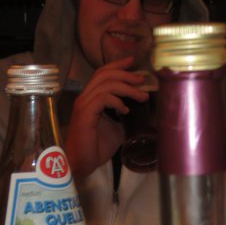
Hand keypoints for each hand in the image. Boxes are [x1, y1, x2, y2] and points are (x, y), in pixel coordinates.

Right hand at [65, 56, 148, 178]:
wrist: (82, 163)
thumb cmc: (97, 147)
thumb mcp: (117, 127)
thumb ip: (124, 115)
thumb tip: (143, 109)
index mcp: (92, 98)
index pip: (102, 73)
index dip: (117, 65)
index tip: (133, 61)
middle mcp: (86, 98)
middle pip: (105, 74)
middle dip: (126, 74)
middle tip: (142, 79)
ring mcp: (84, 105)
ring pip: (106, 84)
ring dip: (127, 88)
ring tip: (142, 96)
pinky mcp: (85, 113)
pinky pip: (103, 98)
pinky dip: (117, 101)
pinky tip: (125, 110)